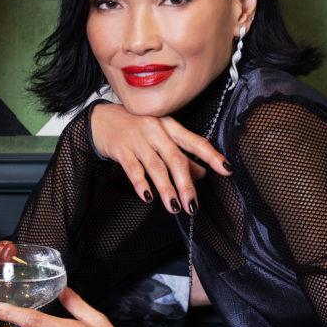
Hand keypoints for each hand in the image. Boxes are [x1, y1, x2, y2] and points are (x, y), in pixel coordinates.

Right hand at [90, 102, 230, 213]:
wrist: (100, 119)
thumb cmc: (135, 128)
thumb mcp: (160, 136)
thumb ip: (181, 154)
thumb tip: (203, 172)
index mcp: (169, 126)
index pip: (195, 142)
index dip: (212, 156)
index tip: (226, 170)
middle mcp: (155, 130)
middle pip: (175, 159)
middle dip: (186, 185)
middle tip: (192, 206)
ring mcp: (137, 138)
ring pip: (156, 167)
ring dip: (166, 189)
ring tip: (174, 207)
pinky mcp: (120, 147)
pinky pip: (133, 168)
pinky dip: (141, 184)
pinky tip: (147, 197)